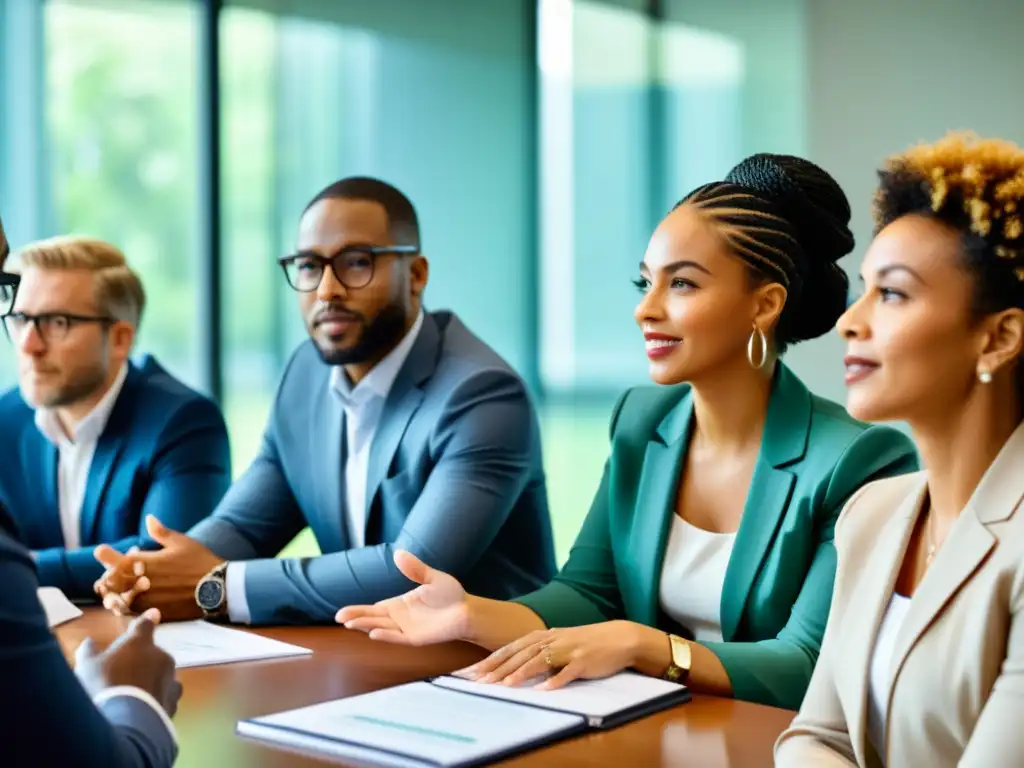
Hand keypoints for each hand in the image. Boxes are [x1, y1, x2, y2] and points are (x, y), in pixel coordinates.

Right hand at [75, 608, 182, 716]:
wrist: (125, 722)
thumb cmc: (103, 686)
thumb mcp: (87, 667)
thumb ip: (89, 652)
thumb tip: (88, 641)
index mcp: (140, 643)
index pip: (145, 626)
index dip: (147, 620)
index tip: (154, 614)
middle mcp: (161, 657)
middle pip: (154, 654)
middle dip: (143, 662)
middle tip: (125, 677)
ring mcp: (170, 679)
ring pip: (163, 675)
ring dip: (153, 680)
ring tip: (135, 696)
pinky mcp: (173, 701)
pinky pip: (167, 696)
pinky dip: (158, 699)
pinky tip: (145, 709)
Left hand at [94, 515, 223, 621]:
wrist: (217, 588)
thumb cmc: (200, 562)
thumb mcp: (182, 542)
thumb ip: (161, 532)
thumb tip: (149, 517)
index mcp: (146, 562)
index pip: (116, 559)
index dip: (105, 555)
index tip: (100, 552)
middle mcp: (141, 581)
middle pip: (112, 582)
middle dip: (106, 580)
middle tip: (103, 580)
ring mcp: (147, 599)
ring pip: (118, 599)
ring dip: (112, 596)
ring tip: (111, 595)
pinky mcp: (154, 612)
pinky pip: (131, 614)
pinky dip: (125, 609)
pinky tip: (126, 607)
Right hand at [336, 550, 469, 644]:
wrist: (467, 610)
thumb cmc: (450, 595)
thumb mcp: (432, 578)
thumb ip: (415, 569)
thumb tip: (398, 553)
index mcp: (399, 605)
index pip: (374, 609)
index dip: (358, 610)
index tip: (342, 612)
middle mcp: (399, 618)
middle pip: (373, 619)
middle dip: (356, 618)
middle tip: (340, 618)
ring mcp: (407, 629)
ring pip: (381, 628)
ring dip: (367, 626)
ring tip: (350, 624)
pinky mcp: (416, 638)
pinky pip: (398, 638)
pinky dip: (386, 636)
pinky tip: (374, 634)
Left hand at [453, 621, 661, 690]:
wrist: (618, 637)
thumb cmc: (586, 642)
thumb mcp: (559, 642)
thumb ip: (538, 651)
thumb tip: (513, 664)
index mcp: (544, 636)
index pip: (512, 647)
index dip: (492, 659)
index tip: (473, 672)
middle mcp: (553, 639)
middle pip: (521, 654)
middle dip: (499, 667)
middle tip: (480, 681)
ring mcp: (569, 649)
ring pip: (541, 661)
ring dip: (522, 673)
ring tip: (506, 686)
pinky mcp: (584, 661)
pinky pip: (569, 672)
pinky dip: (557, 680)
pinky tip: (545, 690)